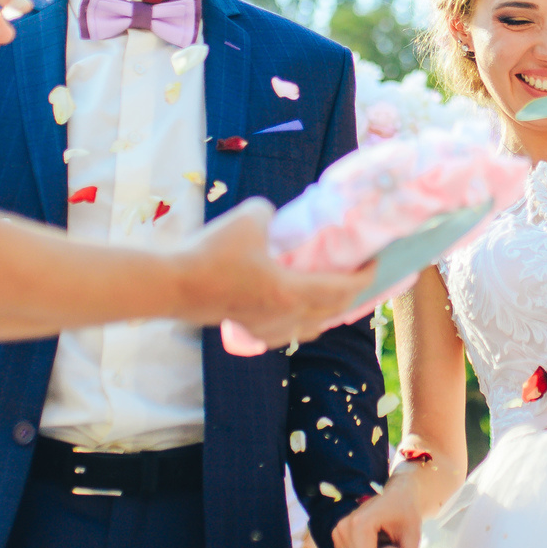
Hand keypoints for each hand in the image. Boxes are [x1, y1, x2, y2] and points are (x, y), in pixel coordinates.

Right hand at [178, 200, 370, 343]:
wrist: (172, 285)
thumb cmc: (210, 253)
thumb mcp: (249, 218)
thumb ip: (271, 215)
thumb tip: (275, 218)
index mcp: (291, 293)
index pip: (342, 290)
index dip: (365, 277)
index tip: (375, 262)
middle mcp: (285, 318)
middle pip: (333, 312)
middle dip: (352, 294)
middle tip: (359, 274)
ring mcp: (266, 329)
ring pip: (312, 327)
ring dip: (329, 310)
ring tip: (335, 291)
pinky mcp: (248, 331)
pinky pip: (289, 332)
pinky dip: (304, 321)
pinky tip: (299, 308)